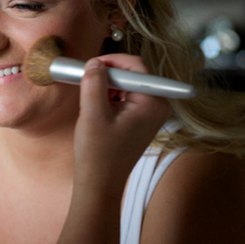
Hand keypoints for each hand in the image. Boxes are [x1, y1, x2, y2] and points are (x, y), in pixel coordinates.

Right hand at [74, 54, 171, 193]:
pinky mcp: (141, 119)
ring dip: (107, 86)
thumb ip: (94, 83)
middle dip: (108, 75)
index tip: (90, 66)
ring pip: (127, 84)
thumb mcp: (92, 114)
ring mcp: (151, 113)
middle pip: (132, 74)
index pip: (136, 66)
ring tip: (90, 101)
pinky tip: (97, 109)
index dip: (111, 61)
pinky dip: (110, 97)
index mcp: (153, 103)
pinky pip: (126, 96)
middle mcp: (158, 105)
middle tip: (86, 82)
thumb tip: (95, 63)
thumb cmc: (98, 154)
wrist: (99, 183)